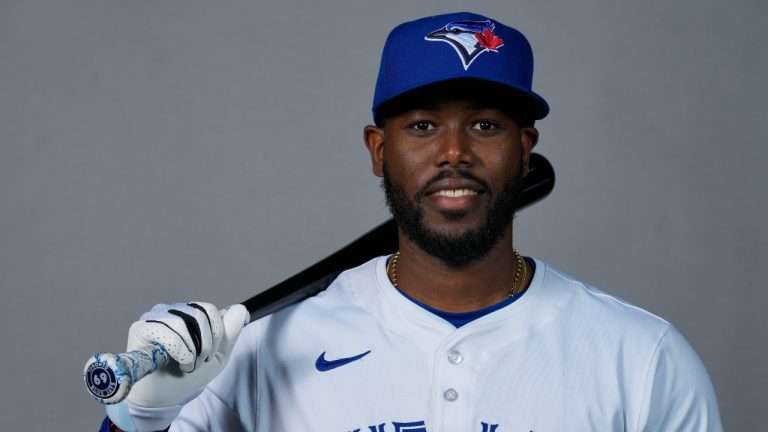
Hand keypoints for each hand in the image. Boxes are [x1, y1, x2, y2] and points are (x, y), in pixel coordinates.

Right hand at [125, 302, 247, 407]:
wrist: (164, 399)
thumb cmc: (188, 376)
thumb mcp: (218, 355)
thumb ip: (230, 332)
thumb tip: (241, 309)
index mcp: (188, 314)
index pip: (210, 310)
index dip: (217, 334)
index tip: (210, 355)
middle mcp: (171, 311)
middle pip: (201, 313)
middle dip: (206, 344)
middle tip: (199, 362)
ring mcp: (154, 317)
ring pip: (185, 322)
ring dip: (192, 351)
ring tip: (186, 365)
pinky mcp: (140, 329)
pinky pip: (168, 333)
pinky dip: (180, 352)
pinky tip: (177, 363)